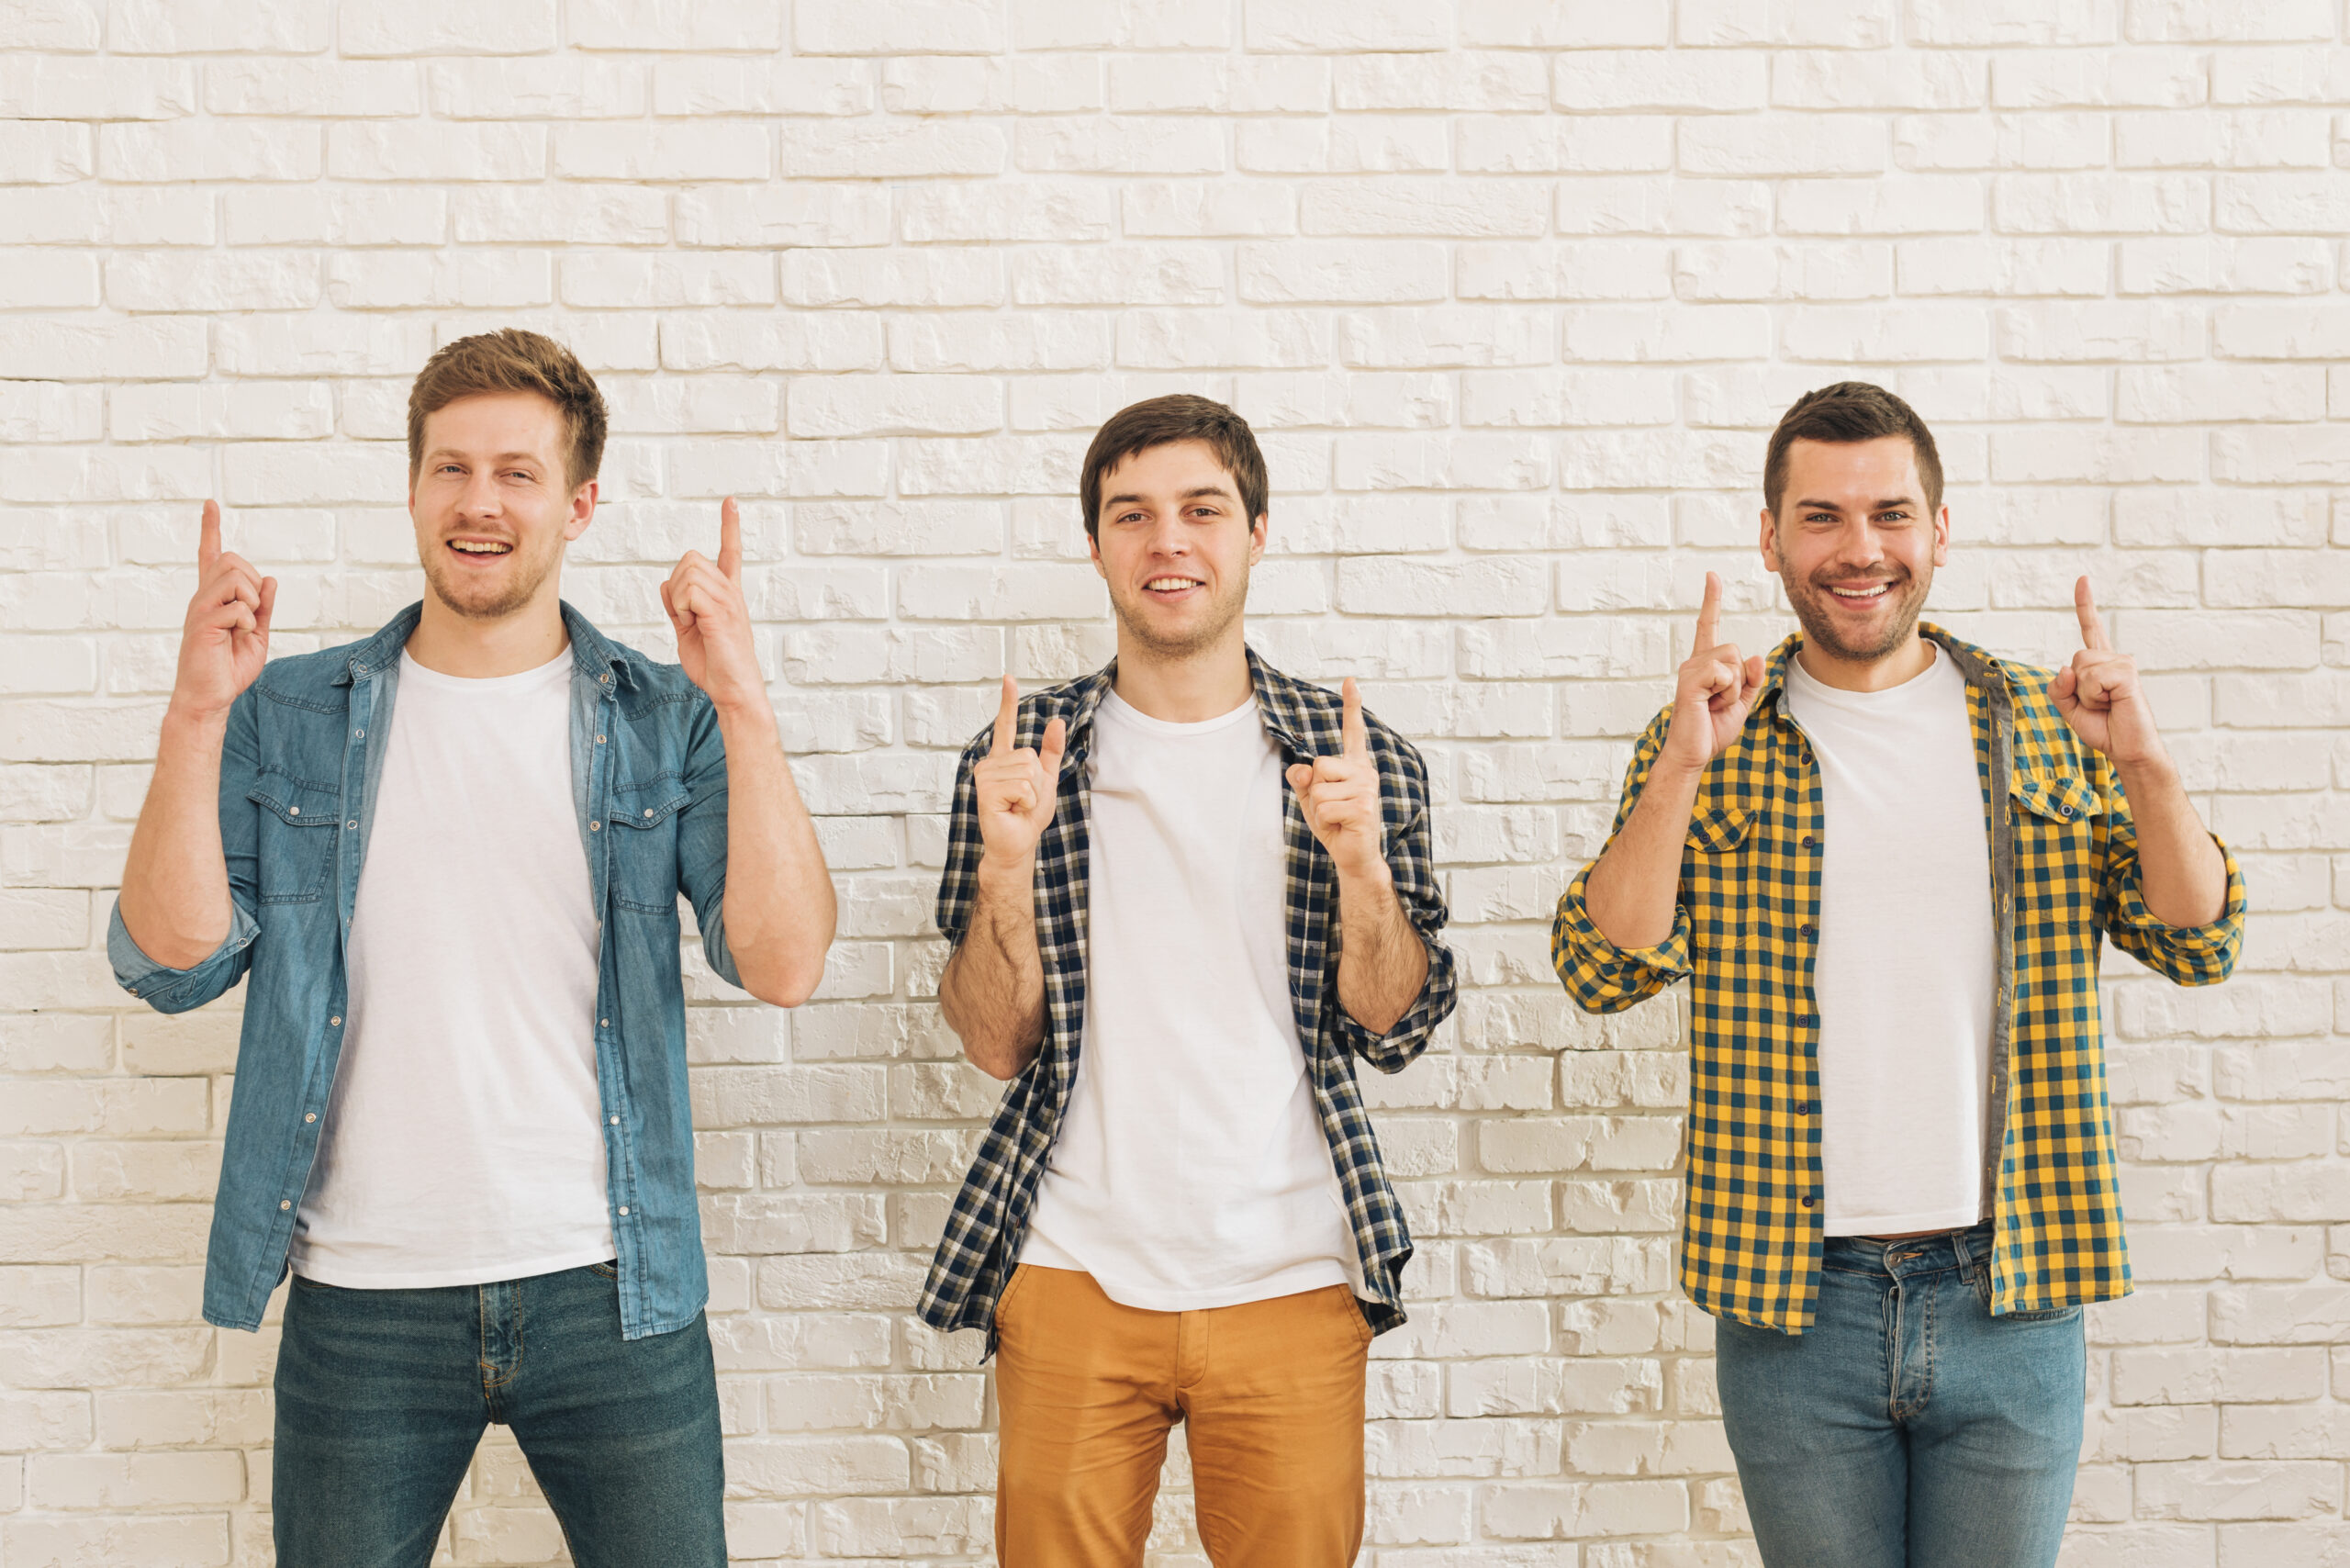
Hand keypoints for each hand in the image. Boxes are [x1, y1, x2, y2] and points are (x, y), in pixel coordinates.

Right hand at [172, 500, 275, 721]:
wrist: (211, 696)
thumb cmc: (230, 668)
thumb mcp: (257, 634)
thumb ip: (263, 608)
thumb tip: (269, 579)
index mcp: (215, 599)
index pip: (210, 556)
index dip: (211, 529)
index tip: (210, 503)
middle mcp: (203, 598)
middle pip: (231, 560)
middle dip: (252, 580)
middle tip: (252, 614)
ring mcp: (199, 608)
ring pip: (233, 576)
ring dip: (251, 600)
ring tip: (244, 626)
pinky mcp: (202, 623)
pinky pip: (236, 606)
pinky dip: (247, 620)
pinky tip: (239, 636)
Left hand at [663, 498, 763, 712]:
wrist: (733, 689)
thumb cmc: (715, 665)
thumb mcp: (688, 631)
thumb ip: (678, 606)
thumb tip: (666, 584)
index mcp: (727, 594)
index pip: (731, 552)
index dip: (730, 526)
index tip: (730, 502)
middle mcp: (731, 592)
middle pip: (690, 559)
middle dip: (676, 584)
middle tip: (685, 615)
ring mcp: (728, 600)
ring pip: (687, 573)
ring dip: (678, 600)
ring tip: (691, 623)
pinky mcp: (720, 612)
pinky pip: (687, 592)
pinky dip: (680, 609)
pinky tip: (692, 625)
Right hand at [974, 674, 1066, 868]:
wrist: (1018, 844)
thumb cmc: (1028, 816)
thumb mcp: (1046, 780)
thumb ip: (1050, 752)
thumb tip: (1057, 722)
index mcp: (1004, 760)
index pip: (1006, 726)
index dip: (1007, 702)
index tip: (1008, 678)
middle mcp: (991, 764)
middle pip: (1030, 756)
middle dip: (1037, 782)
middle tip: (1023, 800)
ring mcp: (985, 776)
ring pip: (1027, 770)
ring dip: (1032, 793)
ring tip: (1017, 806)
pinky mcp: (985, 790)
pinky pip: (1022, 786)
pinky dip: (1026, 801)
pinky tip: (1013, 810)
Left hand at [1285, 678, 1386, 880]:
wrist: (1354, 857)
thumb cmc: (1335, 825)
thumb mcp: (1312, 799)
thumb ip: (1304, 780)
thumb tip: (1301, 770)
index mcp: (1354, 766)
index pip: (1353, 732)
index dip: (1351, 706)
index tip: (1350, 680)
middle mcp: (1364, 772)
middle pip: (1319, 764)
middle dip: (1315, 789)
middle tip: (1332, 808)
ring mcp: (1366, 789)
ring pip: (1319, 789)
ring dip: (1319, 810)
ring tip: (1337, 819)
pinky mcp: (1363, 807)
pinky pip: (1324, 807)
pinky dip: (1325, 822)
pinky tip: (1341, 827)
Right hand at [1662, 571, 1763, 778]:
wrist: (1694, 753)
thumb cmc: (1711, 730)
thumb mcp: (1741, 703)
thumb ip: (1751, 680)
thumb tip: (1756, 657)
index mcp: (1705, 665)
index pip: (1706, 626)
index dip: (1711, 600)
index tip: (1712, 576)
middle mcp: (1694, 662)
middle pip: (1734, 649)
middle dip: (1740, 679)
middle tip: (1721, 702)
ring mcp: (1690, 670)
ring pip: (1732, 660)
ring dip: (1733, 687)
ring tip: (1714, 704)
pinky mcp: (1690, 681)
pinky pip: (1723, 673)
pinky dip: (1725, 691)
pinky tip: (1709, 704)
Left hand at [2051, 577, 2165, 770]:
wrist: (2127, 749)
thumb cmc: (2103, 728)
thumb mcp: (2069, 708)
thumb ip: (2059, 688)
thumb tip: (2065, 668)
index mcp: (2100, 664)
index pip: (2091, 629)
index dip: (2085, 605)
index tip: (2083, 579)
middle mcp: (2114, 659)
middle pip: (2074, 658)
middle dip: (2075, 688)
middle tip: (2097, 705)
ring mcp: (2124, 664)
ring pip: (2081, 668)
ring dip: (2085, 695)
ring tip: (2107, 705)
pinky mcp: (2128, 674)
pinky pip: (2092, 679)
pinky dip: (2094, 697)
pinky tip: (2113, 704)